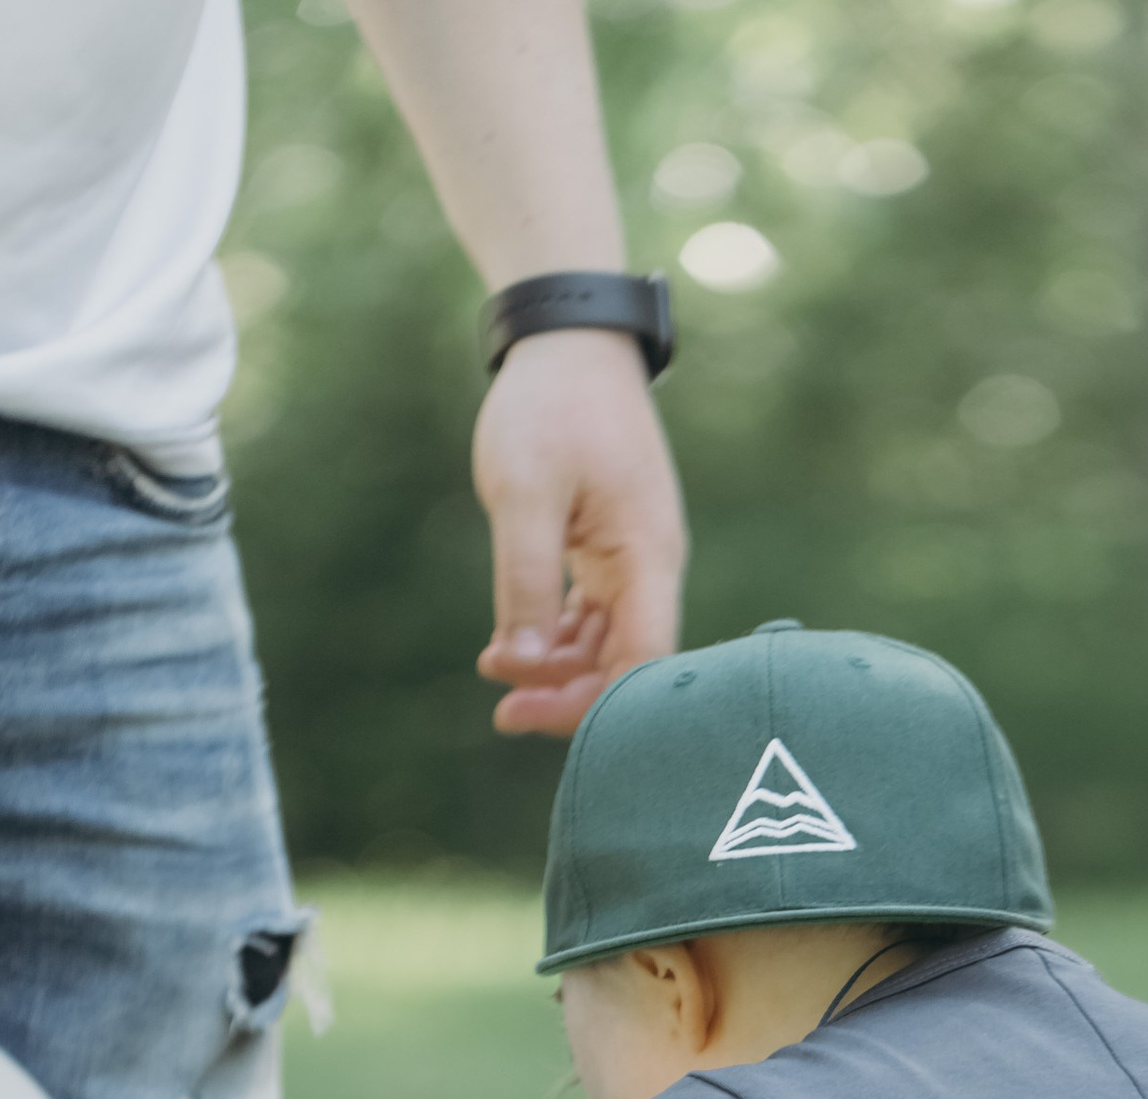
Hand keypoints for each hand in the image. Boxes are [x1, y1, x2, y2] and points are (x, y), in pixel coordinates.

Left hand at [472, 329, 684, 735]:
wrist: (569, 336)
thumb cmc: (550, 403)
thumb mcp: (524, 492)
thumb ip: (524, 581)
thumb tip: (520, 665)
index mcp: (648, 556)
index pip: (642, 664)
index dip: (592, 704)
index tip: (524, 711)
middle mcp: (651, 567)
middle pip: (626, 666)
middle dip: (567, 696)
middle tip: (501, 713)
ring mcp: (632, 560)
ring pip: (606, 646)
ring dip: (556, 671)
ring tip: (496, 674)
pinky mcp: (609, 551)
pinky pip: (591, 618)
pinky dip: (554, 640)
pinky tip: (512, 648)